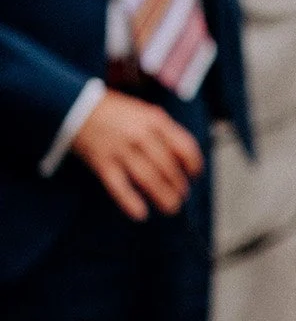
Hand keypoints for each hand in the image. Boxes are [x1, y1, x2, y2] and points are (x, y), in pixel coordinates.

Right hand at [70, 91, 204, 220]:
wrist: (77, 106)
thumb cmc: (116, 111)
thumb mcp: (145, 111)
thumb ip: (164, 130)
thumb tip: (184, 156)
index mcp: (155, 120)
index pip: (184, 146)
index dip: (193, 164)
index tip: (194, 175)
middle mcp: (140, 135)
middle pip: (167, 166)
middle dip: (178, 184)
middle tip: (182, 196)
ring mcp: (121, 150)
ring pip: (148, 178)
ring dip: (162, 196)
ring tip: (171, 208)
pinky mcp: (101, 163)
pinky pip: (119, 186)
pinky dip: (130, 202)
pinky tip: (141, 214)